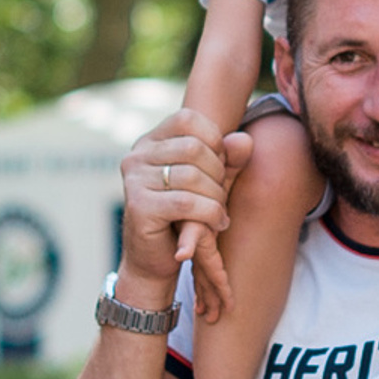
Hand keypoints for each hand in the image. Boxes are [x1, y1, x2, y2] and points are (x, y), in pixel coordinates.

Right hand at [119, 112, 248, 302]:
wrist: (155, 259)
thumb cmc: (184, 216)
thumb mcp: (210, 182)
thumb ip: (228, 159)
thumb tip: (244, 140)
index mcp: (149, 143)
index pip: (187, 119)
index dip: (213, 138)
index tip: (220, 165)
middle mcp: (136, 156)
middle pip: (193, 147)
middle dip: (218, 172)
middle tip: (222, 195)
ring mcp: (134, 181)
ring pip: (192, 176)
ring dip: (216, 197)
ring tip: (221, 213)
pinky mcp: (138, 207)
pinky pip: (187, 203)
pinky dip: (210, 214)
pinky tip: (216, 224)